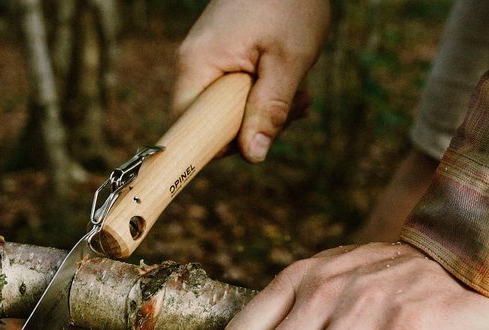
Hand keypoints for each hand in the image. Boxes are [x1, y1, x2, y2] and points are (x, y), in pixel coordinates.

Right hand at [173, 0, 329, 162]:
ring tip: (299, 92)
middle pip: (214, 123)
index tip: (254, 140)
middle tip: (292, 109)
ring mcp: (209, 62)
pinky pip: (239, 93)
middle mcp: (195, 65)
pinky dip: (266, 94)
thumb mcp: (288, 61)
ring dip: (268, 111)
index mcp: (198, 65)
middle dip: (255, 126)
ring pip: (231, 110)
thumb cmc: (288, 2)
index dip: (219, 144)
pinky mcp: (225, 59)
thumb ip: (270, 110)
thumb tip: (254, 156)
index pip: (189, 128)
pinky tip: (291, 83)